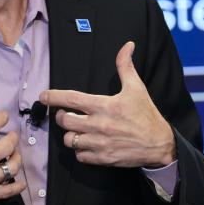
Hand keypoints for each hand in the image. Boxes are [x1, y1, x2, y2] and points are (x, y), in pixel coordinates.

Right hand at [0, 111, 25, 204]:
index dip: (1, 117)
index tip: (2, 117)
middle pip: (9, 144)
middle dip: (12, 136)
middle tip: (10, 135)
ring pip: (13, 166)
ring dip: (16, 158)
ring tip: (13, 154)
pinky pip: (8, 191)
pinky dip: (17, 186)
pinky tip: (19, 181)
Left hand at [39, 41, 175, 168]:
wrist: (159, 143)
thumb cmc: (146, 114)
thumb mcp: (136, 87)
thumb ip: (125, 66)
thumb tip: (127, 46)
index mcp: (105, 105)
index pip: (72, 99)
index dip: (53, 97)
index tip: (43, 96)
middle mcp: (100, 125)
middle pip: (66, 120)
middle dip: (61, 116)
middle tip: (66, 113)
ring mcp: (100, 143)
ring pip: (70, 140)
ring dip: (70, 134)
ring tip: (76, 129)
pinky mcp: (103, 158)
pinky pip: (80, 156)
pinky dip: (80, 150)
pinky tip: (86, 143)